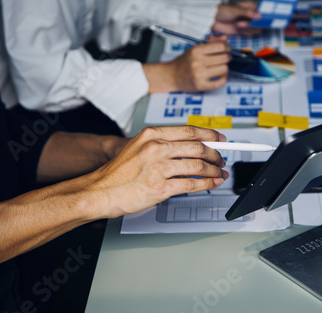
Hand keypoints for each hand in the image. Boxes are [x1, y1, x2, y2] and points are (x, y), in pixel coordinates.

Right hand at [88, 126, 228, 217]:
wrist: (100, 191)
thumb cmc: (118, 173)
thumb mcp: (139, 147)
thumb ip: (162, 144)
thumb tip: (191, 147)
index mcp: (152, 135)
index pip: (190, 131)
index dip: (210, 135)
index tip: (220, 139)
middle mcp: (156, 148)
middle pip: (198, 147)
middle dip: (215, 155)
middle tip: (221, 160)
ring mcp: (159, 168)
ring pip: (198, 166)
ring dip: (214, 171)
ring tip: (219, 174)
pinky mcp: (160, 188)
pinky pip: (191, 185)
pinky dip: (207, 184)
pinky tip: (212, 184)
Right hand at [144, 38, 230, 92]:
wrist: (171, 76)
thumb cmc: (184, 62)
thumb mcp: (195, 49)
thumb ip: (210, 42)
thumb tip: (225, 38)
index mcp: (196, 50)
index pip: (220, 46)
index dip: (227, 47)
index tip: (227, 49)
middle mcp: (197, 62)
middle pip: (224, 58)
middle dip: (227, 57)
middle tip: (225, 58)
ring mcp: (199, 74)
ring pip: (224, 69)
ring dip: (225, 68)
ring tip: (221, 67)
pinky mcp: (200, 85)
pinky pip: (219, 83)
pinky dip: (223, 79)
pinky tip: (221, 76)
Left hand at [213, 0, 261, 35]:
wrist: (212, 19)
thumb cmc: (223, 10)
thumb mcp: (236, 10)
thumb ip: (248, 13)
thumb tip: (260, 16)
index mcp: (251, 6)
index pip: (263, 11)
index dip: (265, 16)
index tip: (263, 20)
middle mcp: (250, 15)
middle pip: (261, 22)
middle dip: (254, 24)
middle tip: (244, 22)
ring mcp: (247, 23)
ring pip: (256, 29)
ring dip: (249, 28)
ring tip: (238, 24)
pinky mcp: (242, 31)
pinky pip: (249, 34)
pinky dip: (246, 33)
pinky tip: (238, 28)